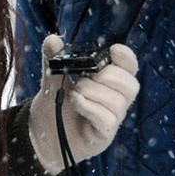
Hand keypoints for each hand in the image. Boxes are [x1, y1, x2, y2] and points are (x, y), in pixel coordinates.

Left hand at [28, 35, 139, 172]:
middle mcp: (116, 100)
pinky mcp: (104, 135)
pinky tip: (75, 102)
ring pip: (118, 101)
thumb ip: (53, 60)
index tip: (112, 50)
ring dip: (93, 91)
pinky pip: (107, 119)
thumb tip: (52, 39)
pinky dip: (90, 107)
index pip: (130, 67)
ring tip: (74, 92)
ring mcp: (112, 119)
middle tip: (85, 77)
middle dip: (107, 76)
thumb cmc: (55, 106)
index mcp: (109, 83)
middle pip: (131, 84)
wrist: (43, 137)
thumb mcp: (52, 80)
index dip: (126, 57)